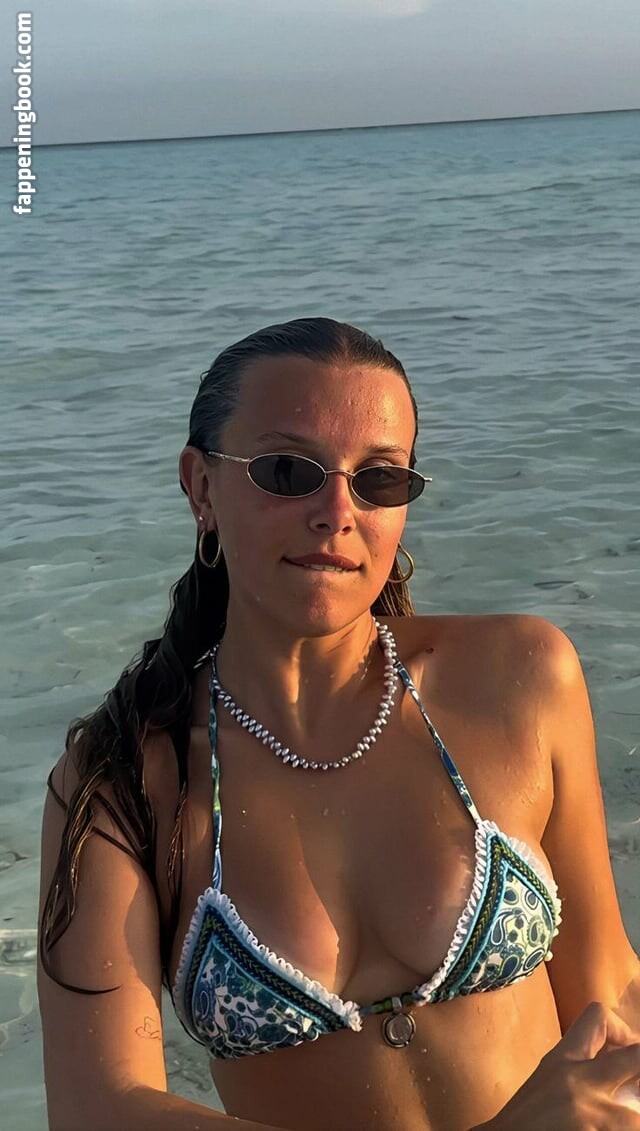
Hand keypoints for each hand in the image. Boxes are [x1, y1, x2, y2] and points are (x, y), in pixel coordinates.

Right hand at [481, 1002, 639, 1129]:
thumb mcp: (549, 1081)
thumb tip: (623, 1073)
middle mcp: (579, 1081)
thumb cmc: (525, 1121)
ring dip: (634, 1120)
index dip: (623, 1030)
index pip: (598, 1017)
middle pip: (638, 1058)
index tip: (627, 1051)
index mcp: (563, 1059)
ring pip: (637, 1118)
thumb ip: (580, 1072)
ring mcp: (588, 1114)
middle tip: (639, 1088)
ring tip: (625, 1123)